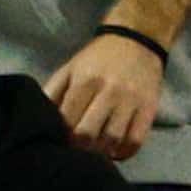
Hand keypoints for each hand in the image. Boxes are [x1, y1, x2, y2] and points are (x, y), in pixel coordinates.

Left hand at [43, 33, 165, 160]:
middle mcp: (110, 91)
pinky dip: (123, 152)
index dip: (61, 135)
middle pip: (88, 135)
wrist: (138, 38)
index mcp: (86, 80)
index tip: (62, 138)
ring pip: (112, 141)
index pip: (67, 121)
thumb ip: (51, 93)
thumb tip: (41, 121)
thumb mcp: (70, 68)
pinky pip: (135, 141)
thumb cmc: (97, 58)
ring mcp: (131, 100)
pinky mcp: (149, 107)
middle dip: (79, 146)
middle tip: (78, 146)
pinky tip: (115, 148)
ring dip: (101, 151)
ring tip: (96, 148)